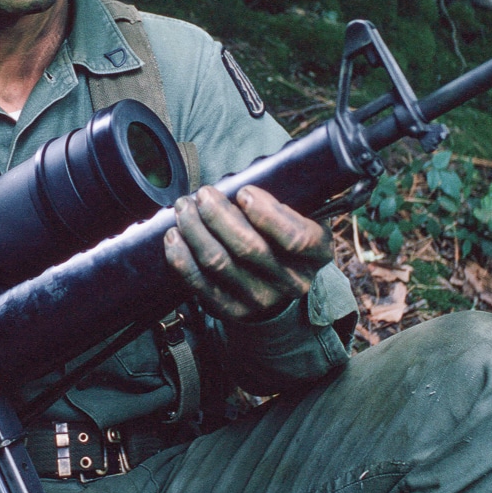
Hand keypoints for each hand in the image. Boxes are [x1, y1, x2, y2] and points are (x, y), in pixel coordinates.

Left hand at [164, 184, 332, 321]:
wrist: (279, 286)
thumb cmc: (284, 236)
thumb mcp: (301, 216)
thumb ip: (283, 199)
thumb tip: (241, 183)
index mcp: (317, 254)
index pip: (295, 237)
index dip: (267, 214)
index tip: (244, 192)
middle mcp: (292, 282)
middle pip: (249, 248)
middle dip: (219, 216)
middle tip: (202, 194)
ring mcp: (261, 300)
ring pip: (220, 263)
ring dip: (195, 231)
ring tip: (184, 208)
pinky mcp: (232, 310)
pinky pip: (200, 284)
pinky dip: (182, 258)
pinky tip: (174, 236)